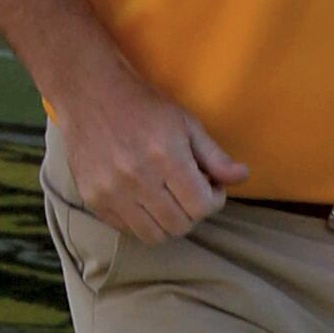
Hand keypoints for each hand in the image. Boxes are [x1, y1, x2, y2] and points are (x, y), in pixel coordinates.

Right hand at [56, 66, 249, 244]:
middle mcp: (137, 179)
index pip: (200, 206)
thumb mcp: (187, 123)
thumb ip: (215, 155)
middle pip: (180, 225)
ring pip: (154, 235)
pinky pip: (128, 230)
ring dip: (169, 222)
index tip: (210, 186)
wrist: (91, 96)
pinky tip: (146, 199)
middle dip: (194, 212)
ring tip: (169, 199)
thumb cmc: (145, 107)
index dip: (214, 200)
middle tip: (191, 192)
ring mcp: (112, 193)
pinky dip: (143, 222)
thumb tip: (242, 177)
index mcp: (166, 156)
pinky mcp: (93, 201)